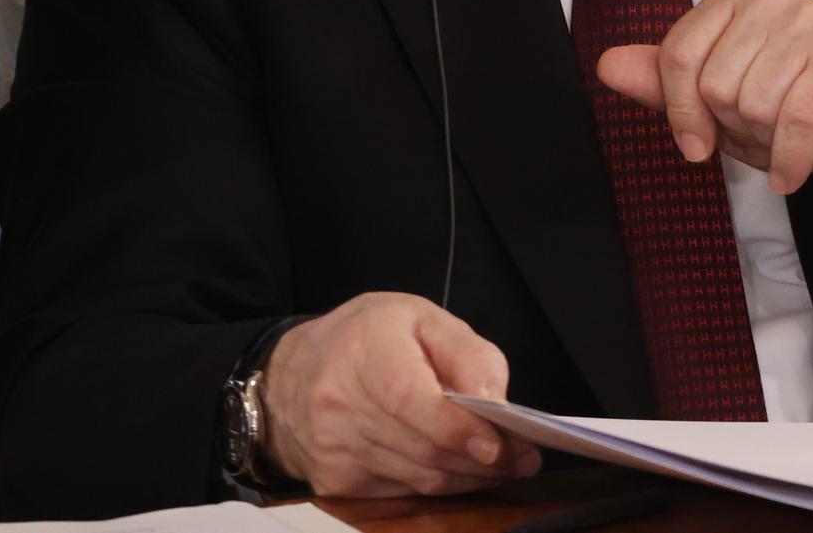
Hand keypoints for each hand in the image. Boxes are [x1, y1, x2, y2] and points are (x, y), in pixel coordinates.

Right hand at [262, 292, 543, 497]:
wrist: (290, 375)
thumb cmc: (364, 340)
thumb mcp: (419, 318)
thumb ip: (466, 353)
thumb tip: (495, 400)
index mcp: (364, 350)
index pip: (409, 398)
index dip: (456, 427)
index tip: (497, 444)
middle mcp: (340, 401)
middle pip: (424, 446)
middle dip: (482, 458)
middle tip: (523, 456)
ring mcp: (334, 448)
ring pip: (420, 477)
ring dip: (468, 476)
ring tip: (502, 463)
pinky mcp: (335, 481)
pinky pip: (404, 493)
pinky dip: (439, 485)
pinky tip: (458, 469)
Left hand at [595, 0, 812, 194]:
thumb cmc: (790, 110)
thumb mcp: (718, 103)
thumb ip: (664, 83)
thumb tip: (607, 66)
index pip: (678, 54)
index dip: (681, 112)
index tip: (696, 144)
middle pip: (716, 83)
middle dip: (736, 128)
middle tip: (766, 131)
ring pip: (755, 102)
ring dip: (768, 142)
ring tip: (788, 139)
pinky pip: (797, 119)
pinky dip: (791, 159)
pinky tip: (794, 171)